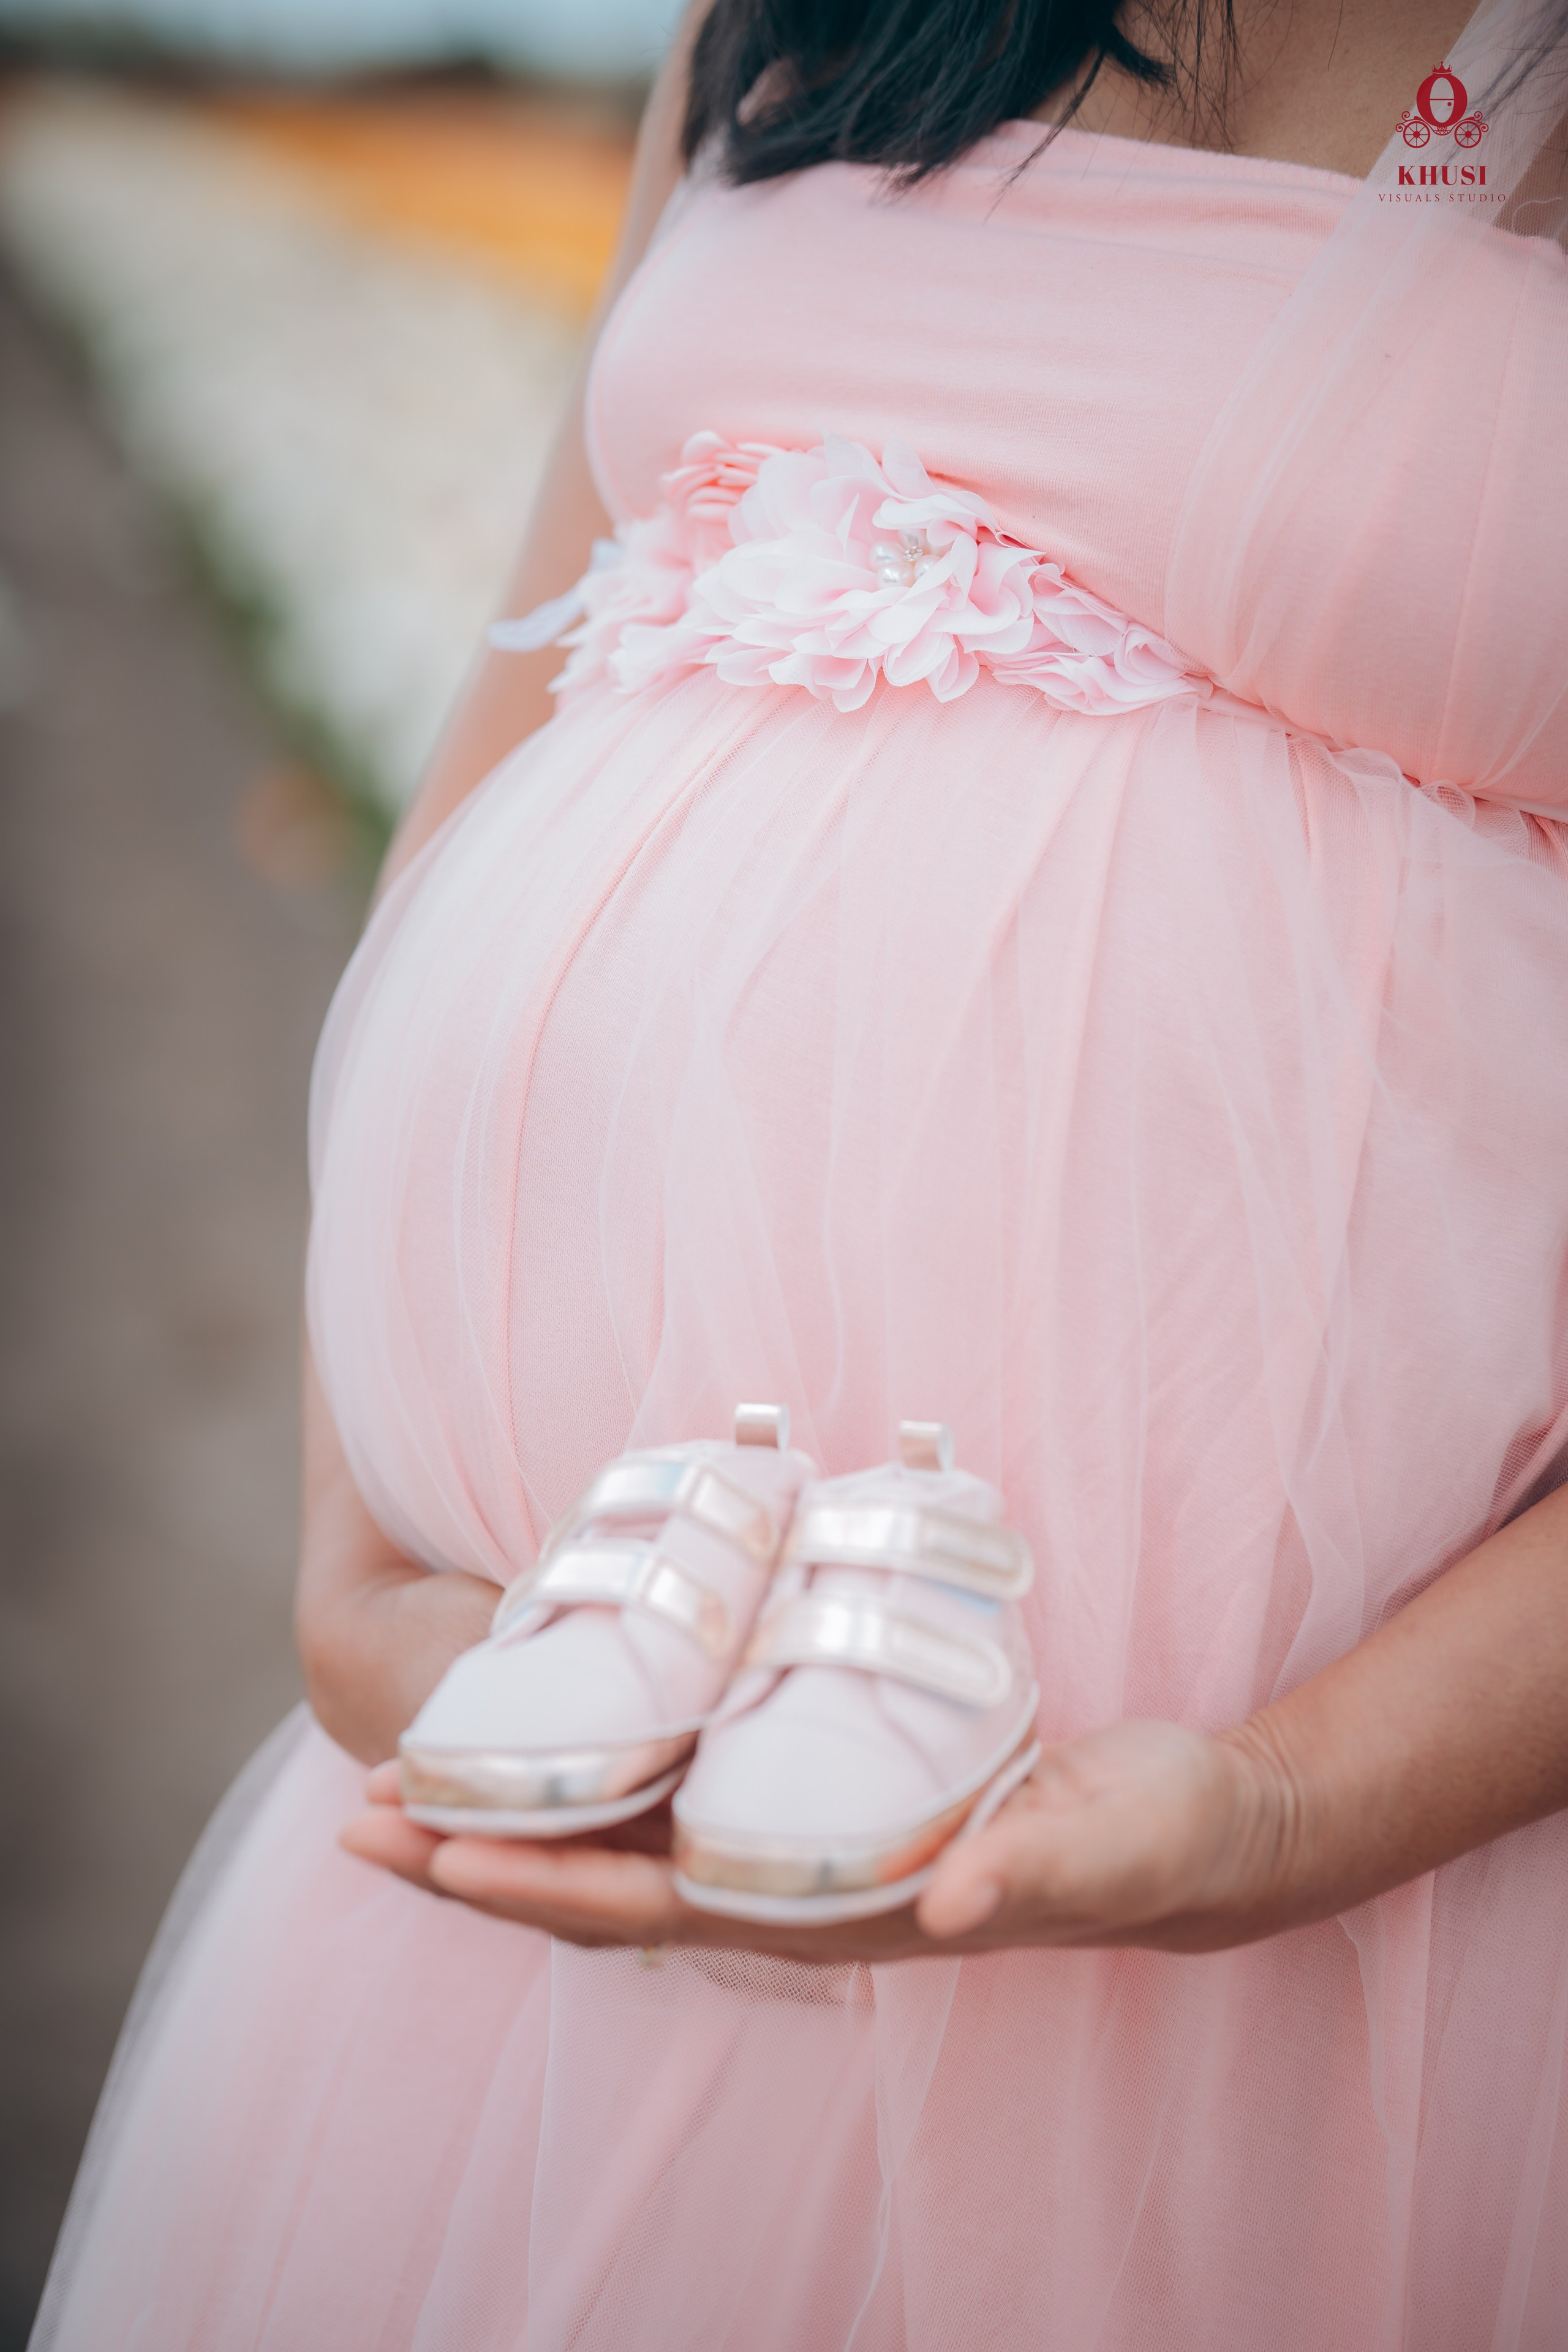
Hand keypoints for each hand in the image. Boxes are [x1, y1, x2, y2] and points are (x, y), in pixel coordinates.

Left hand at [339, 1719, 1293, 1962]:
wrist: (1191, 1835)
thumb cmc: (1151, 1839)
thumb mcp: (1103, 1844)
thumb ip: (1029, 1870)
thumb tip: (939, 1902)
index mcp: (846, 1912)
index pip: (663, 1912)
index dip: (545, 1887)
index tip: (436, 1854)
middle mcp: (804, 1891)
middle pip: (611, 1890)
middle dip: (485, 1858)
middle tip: (363, 1815)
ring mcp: (808, 1851)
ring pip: (635, 1847)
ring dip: (524, 1817)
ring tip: (416, 1775)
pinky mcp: (826, 1799)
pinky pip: (689, 1799)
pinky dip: (606, 1775)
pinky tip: (563, 1732)